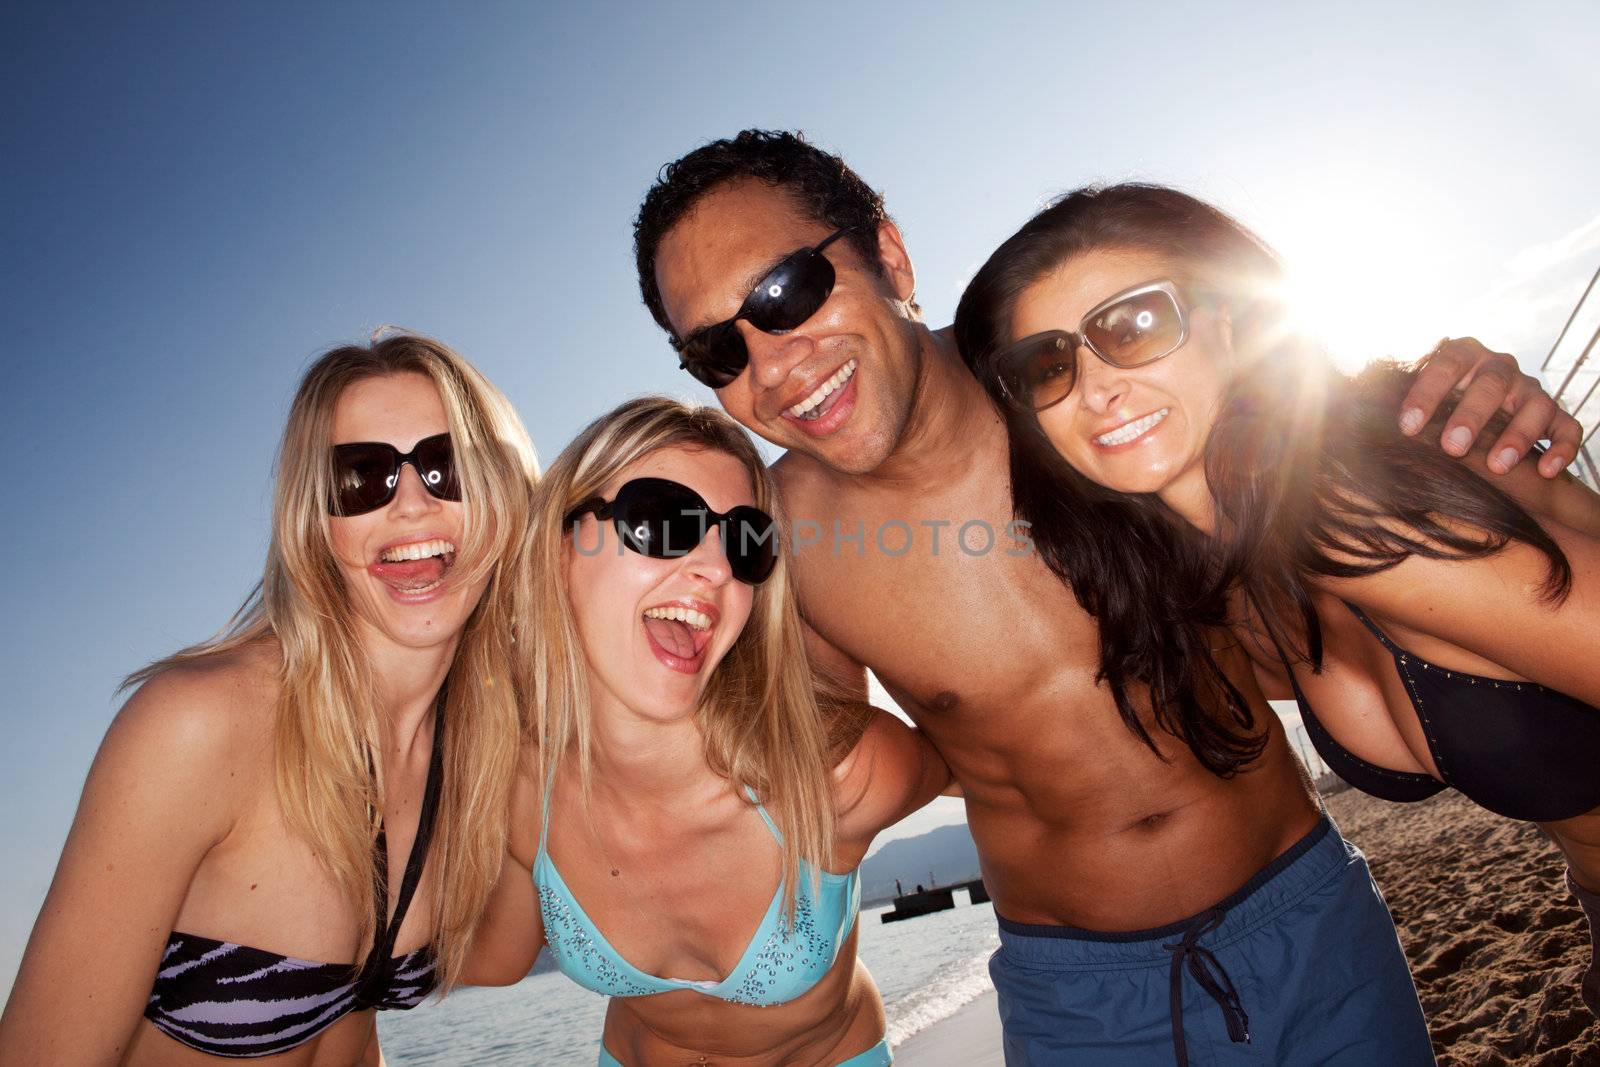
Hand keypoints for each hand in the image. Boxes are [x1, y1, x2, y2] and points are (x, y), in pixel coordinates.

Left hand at [1398, 337, 1580, 477]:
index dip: (1427, 392)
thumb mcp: (1415, 402)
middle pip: (1491, 383)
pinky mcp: (1555, 418)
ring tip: (1497, 466)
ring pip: (1533, 405)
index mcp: (1462, 356)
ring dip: (1517, 435)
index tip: (1407, 426)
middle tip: (1452, 447)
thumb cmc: (1436, 411)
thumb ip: (1387, 402)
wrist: (1479, 420)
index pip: (1446, 362)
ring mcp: (1529, 392)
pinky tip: (1544, 471)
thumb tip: (1342, 417)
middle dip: (1472, 415)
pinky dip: (1560, 448)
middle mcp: (1498, 368)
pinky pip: (1567, 428)